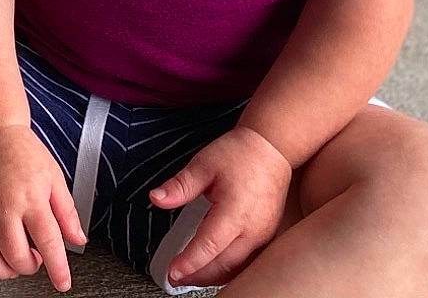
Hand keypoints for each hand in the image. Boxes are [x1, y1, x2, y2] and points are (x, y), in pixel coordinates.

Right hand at [0, 123, 85, 292]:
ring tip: (11, 260)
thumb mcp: (54, 177)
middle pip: (15, 257)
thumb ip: (67, 212)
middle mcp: (3, 205)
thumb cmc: (22, 149)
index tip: (62, 283)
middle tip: (34, 259)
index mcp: (31, 198)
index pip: (49, 244)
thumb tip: (78, 239)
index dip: (58, 270)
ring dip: (2, 269)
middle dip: (28, 267)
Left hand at [149, 125, 292, 286]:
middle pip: (223, 264)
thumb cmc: (239, 154)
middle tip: (174, 278)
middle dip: (197, 275)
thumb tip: (156, 198)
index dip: (189, 262)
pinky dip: (229, 270)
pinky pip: (248, 262)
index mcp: (235, 212)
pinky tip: (213, 269)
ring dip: (213, 276)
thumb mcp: (203, 164)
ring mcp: (264, 236)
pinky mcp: (267, 236)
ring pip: (238, 268)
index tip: (172, 272)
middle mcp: (253, 229)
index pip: (209, 246)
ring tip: (189, 277)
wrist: (271, 149)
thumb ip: (180, 186)